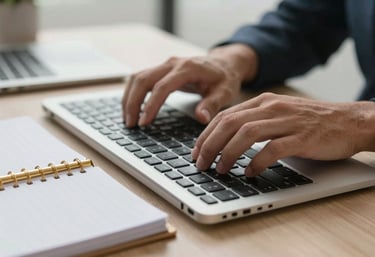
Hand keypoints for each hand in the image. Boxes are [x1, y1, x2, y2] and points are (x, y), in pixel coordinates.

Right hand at [122, 44, 257, 126]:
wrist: (224, 63)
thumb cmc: (225, 78)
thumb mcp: (225, 92)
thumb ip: (213, 104)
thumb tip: (201, 118)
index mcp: (188, 68)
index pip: (162, 86)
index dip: (151, 105)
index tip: (144, 123)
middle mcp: (173, 63)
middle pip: (143, 79)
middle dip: (132, 102)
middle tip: (130, 125)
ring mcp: (165, 65)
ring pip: (137, 77)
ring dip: (129, 98)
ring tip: (128, 120)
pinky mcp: (161, 70)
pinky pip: (140, 78)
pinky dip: (132, 93)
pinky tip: (132, 108)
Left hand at [192, 93, 374, 175]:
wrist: (349, 121)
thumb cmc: (311, 121)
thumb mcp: (278, 113)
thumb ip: (254, 121)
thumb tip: (226, 141)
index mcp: (262, 102)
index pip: (225, 116)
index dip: (206, 135)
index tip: (196, 151)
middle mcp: (271, 108)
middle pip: (229, 124)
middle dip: (210, 145)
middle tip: (201, 164)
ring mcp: (286, 121)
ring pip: (246, 134)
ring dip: (228, 154)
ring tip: (221, 169)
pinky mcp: (301, 137)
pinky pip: (272, 149)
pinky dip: (257, 162)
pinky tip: (250, 172)